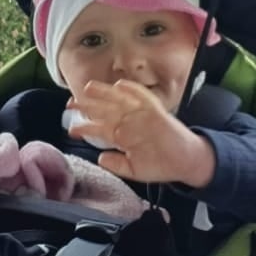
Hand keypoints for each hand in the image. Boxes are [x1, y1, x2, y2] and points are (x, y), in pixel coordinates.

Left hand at [69, 80, 215, 186]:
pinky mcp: (157, 112)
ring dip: (105, 93)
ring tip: (89, 88)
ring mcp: (143, 115)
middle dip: (88, 106)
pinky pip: (144, 98)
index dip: (85, 126)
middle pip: (105, 110)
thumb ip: (117, 164)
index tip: (71, 128)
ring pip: (120, 100)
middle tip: (71, 103)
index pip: (99, 128)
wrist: (185, 163)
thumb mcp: (134, 169)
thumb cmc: (160, 164)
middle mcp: (130, 122)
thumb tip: (100, 158)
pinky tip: (120, 85)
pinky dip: (133, 90)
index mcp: (123, 136)